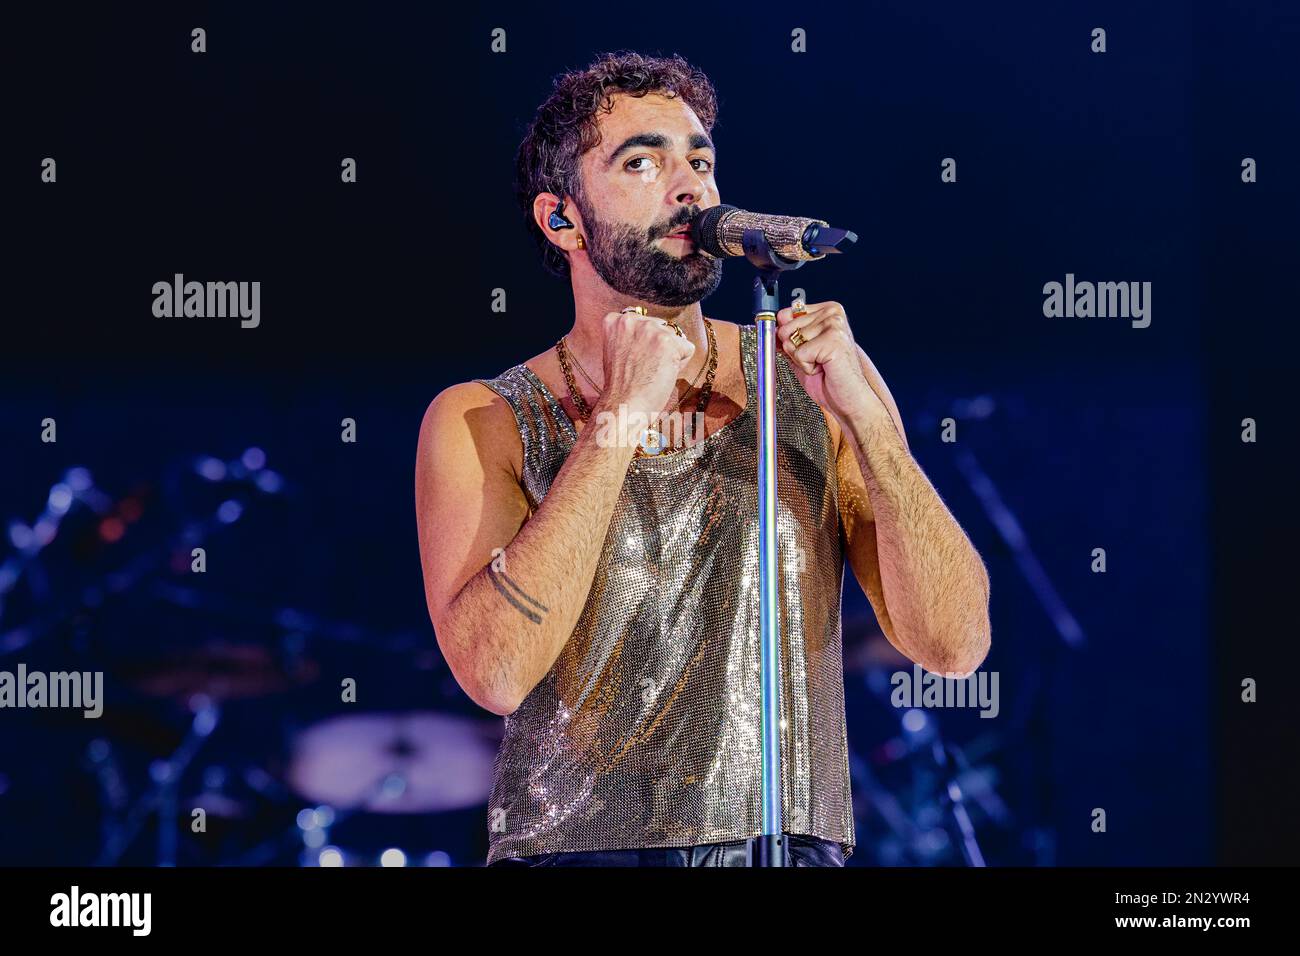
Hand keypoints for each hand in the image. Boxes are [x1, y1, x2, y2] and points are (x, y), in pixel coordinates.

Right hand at [597, 308, 695, 421]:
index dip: (643, 343)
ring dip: (670, 355)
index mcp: (615, 320)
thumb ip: (631, 335)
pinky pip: (688, 349)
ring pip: (675, 337)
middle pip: (662, 327)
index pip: (644, 321)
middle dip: (658, 347)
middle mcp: (631, 320)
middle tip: (643, 368)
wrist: (623, 406)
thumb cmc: (621, 386)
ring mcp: (649, 329)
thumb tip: (656, 328)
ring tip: (652, 372)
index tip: (633, 359)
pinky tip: (663, 375)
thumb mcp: (616, 350)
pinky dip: (680, 365)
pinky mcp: (667, 341)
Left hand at [775, 299, 885, 427]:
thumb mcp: (801, 352)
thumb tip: (770, 329)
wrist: (849, 399)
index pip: (785, 314)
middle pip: (785, 328)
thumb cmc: (829, 378)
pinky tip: (824, 368)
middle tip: (816, 360)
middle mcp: (832, 314)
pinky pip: (799, 354)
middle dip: (794, 350)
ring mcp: (834, 325)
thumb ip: (787, 337)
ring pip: (791, 341)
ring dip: (801, 360)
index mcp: (826, 310)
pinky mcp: (833, 339)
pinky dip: (807, 367)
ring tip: (821, 364)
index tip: (806, 348)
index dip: (788, 337)